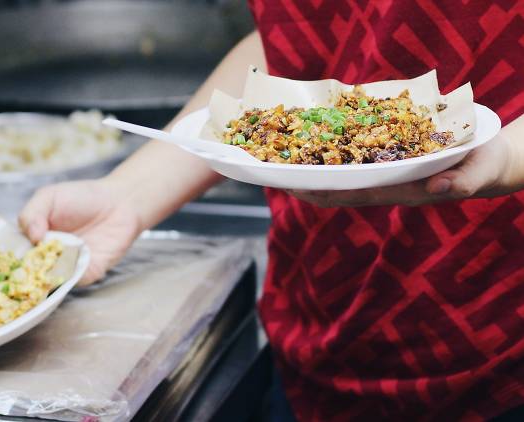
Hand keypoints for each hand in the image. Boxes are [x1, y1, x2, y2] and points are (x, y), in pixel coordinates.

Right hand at [18, 179, 142, 285]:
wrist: (120, 203)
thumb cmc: (83, 197)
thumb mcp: (50, 196)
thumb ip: (32, 213)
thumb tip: (31, 237)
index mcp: (32, 238)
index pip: (13, 254)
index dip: (6, 257)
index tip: (0, 258)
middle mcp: (46, 256)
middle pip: (27, 272)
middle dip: (22, 271)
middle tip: (21, 263)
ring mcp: (64, 267)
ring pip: (46, 280)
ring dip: (43, 273)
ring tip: (44, 260)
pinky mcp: (84, 274)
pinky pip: (70, 280)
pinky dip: (67, 273)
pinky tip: (67, 259)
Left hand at [288, 134, 521, 206]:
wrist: (489, 159)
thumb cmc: (484, 166)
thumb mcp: (480, 173)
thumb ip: (463, 182)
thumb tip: (439, 188)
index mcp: (401, 189)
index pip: (354, 194)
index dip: (324, 192)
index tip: (295, 189)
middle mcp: (387, 182)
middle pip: (339, 186)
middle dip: (307, 183)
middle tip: (275, 175)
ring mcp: (387, 170)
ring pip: (343, 172)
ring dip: (315, 167)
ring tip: (284, 157)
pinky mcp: (391, 155)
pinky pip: (357, 154)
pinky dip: (335, 148)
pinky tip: (317, 137)